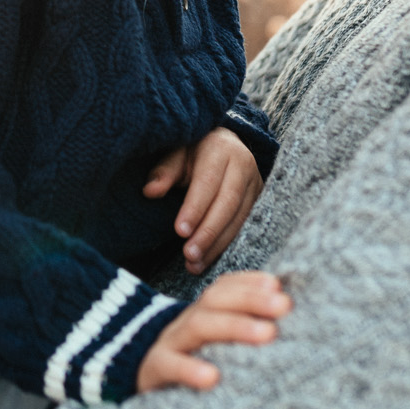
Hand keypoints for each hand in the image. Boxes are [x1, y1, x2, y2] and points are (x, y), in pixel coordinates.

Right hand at [134, 271, 289, 393]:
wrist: (128, 373)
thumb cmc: (185, 360)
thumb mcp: (208, 340)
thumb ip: (237, 327)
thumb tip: (282, 313)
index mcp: (202, 313)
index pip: (224, 288)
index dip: (249, 283)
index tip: (278, 285)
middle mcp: (186, 321)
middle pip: (215, 300)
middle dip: (251, 299)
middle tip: (285, 305)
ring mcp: (169, 342)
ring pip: (199, 326)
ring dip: (234, 326)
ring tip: (267, 334)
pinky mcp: (154, 367)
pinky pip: (170, 365)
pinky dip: (189, 369)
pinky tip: (212, 378)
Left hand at [142, 127, 263, 274]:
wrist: (222, 144)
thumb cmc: (192, 152)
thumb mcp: (176, 154)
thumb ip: (164, 172)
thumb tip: (150, 191)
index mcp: (221, 148)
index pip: (208, 182)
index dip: (195, 208)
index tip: (180, 231)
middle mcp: (243, 165)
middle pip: (227, 204)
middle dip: (208, 233)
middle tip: (189, 254)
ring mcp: (255, 184)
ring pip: (239, 219)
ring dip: (217, 245)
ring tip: (195, 264)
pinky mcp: (260, 201)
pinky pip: (245, 227)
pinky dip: (227, 245)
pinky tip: (210, 260)